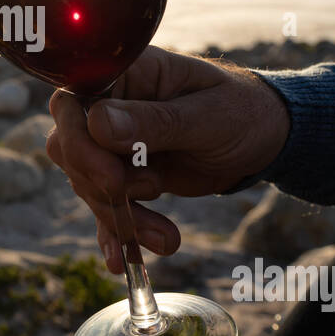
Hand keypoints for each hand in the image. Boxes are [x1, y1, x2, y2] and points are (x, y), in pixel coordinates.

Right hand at [45, 46, 289, 272]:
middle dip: (101, 185)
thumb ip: (155, 121)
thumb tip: (97, 124)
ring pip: (87, 184)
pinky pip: (106, 206)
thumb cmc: (242, 111)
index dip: (78, 140)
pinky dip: (116, 234)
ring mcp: (114, 144)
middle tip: (150, 193)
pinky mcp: (125, 177)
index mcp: (126, 75)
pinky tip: (124, 261)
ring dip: (121, 217)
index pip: (72, 101)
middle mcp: (110, 106)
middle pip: (70, 148)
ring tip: (166, 238)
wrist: (264, 139)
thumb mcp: (208, 115)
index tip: (111, 177)